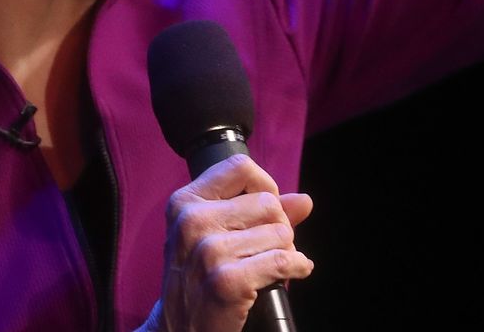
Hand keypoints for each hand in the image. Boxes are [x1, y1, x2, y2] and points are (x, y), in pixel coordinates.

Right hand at [152, 154, 315, 331]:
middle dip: (278, 227)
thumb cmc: (198, 278)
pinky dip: (296, 267)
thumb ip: (259, 213)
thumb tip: (304, 201)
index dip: (264, 187)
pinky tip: (291, 272)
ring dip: (285, 252)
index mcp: (185, 203)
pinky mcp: (226, 281)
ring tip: (267, 266)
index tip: (266, 210)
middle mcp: (192, 222)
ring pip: (280, 233)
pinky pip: (283, 260)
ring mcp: (208, 252)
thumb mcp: (214, 236)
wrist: (178, 329)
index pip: (240, 167)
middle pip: (268, 203)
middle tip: (266, 249)